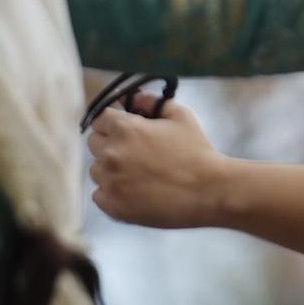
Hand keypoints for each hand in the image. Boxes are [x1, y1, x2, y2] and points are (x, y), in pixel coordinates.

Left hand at [87, 99, 229, 228]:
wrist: (209, 191)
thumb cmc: (197, 152)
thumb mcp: (180, 116)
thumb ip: (151, 101)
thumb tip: (131, 98)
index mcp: (124, 129)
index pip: (99, 118)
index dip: (112, 122)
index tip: (125, 130)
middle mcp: (111, 154)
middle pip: (94, 143)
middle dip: (111, 144)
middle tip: (136, 153)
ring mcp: (111, 182)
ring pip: (96, 170)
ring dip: (111, 170)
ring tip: (139, 174)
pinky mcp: (114, 206)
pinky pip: (99, 195)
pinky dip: (113, 193)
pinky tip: (135, 191)